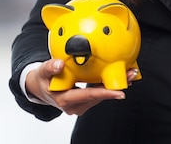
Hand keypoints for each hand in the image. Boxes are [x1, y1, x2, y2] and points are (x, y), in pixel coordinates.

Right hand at [24, 59, 139, 115]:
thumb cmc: (42, 79)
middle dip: (117, 87)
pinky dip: (109, 85)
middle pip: (99, 96)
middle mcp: (74, 105)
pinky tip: (120, 76)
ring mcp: (80, 104)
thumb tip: (58, 64)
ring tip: (130, 73)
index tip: (119, 91)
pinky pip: (99, 93)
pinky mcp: (84, 101)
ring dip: (116, 85)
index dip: (104, 93)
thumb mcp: (42, 72)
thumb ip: (50, 67)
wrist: (39, 88)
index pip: (88, 95)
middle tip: (131, 75)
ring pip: (101, 95)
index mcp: (65, 99)